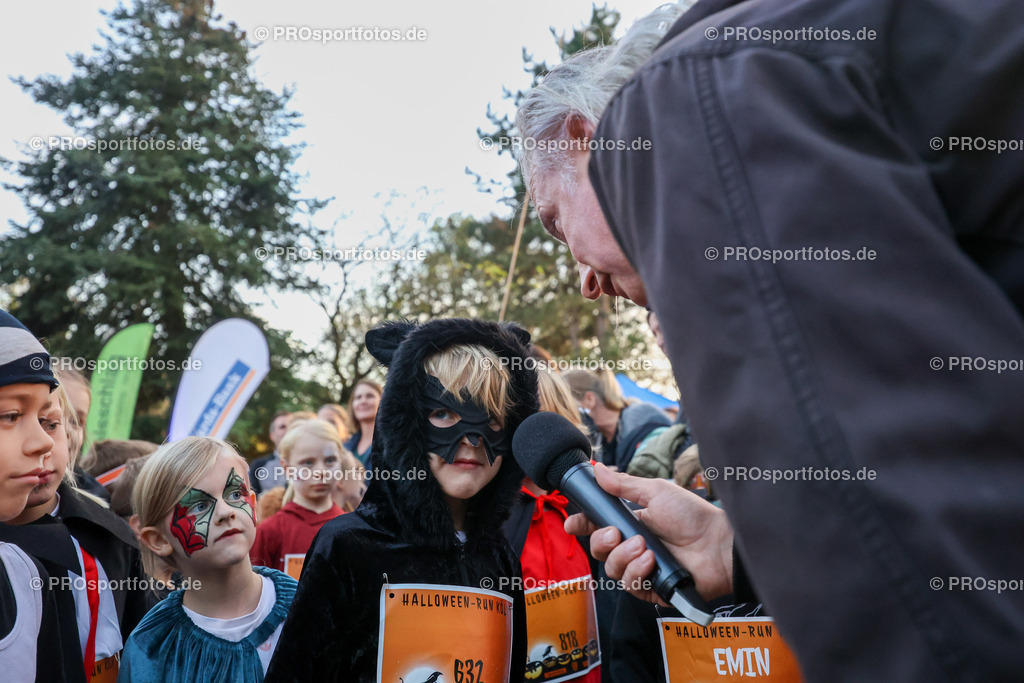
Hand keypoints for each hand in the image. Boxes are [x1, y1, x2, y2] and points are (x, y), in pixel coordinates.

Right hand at [565, 462, 733, 603]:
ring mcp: (642, 568)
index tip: (574, 524)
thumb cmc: (693, 515)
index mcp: (632, 523)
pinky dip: (636, 573)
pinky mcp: (652, 588)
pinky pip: (629, 586)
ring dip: (623, 557)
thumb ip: (624, 485)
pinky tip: (650, 562)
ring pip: (611, 569)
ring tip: (644, 547)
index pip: (598, 526)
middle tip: (617, 534)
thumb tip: (599, 471)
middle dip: (602, 541)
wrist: (719, 544)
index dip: (583, 526)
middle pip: (599, 550)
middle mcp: (634, 546)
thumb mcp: (656, 492)